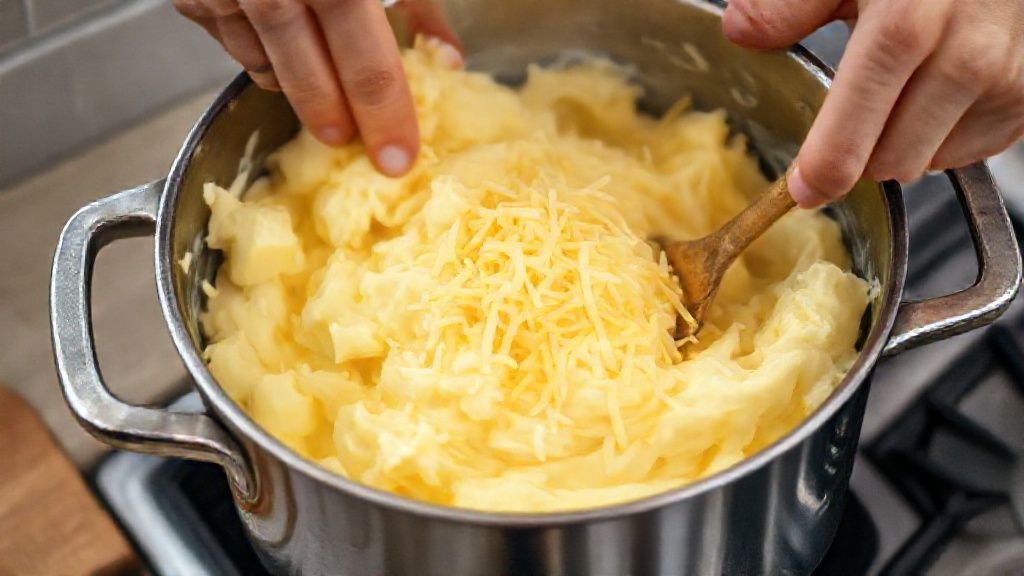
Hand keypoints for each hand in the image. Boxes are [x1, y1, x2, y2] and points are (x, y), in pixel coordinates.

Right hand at [173, 0, 461, 176]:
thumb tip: (444, 59)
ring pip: (266, 68)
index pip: (367, 64)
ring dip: (299, 92)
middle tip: (357, 144)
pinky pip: (233, 45)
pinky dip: (261, 59)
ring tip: (326, 106)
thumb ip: (416, 1)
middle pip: (311, 77)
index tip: (399, 159)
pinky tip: (285, 55)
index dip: (386, 116)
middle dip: (339, 120)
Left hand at [723, 0, 1023, 207]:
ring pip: (927, 163)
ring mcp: (1003, 83)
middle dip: (862, 148)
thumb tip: (739, 31)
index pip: (849, 144)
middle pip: (887, 165)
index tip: (803, 187)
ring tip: (907, 82)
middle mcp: (962, 61)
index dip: (820, 174)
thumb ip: (789, 3)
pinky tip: (941, 88)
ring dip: (905, 140)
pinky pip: (967, 152)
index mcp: (902, 29)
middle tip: (860, 101)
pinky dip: (945, 133)